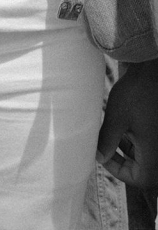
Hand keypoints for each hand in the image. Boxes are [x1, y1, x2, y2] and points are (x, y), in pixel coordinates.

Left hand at [97, 58, 157, 188]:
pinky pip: (147, 143)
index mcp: (155, 153)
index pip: (141, 179)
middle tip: (102, 146)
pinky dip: (132, 139)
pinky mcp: (156, 129)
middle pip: (143, 169)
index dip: (119, 171)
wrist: (151, 71)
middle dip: (121, 159)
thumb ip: (107, 141)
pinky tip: (119, 125)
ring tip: (109, 133)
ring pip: (144, 155)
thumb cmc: (135, 94)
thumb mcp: (116, 118)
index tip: (102, 156)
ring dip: (126, 149)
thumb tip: (98, 158)